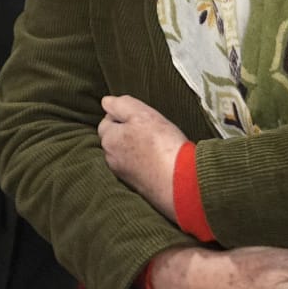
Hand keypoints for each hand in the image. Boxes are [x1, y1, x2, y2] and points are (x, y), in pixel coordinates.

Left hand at [99, 95, 187, 219]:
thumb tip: (106, 101)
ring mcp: (124, 175)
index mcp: (109, 140)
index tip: (141, 116)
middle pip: (116, 139)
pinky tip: (161, 161)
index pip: (106, 121)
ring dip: (138, 148)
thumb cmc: (161, 145)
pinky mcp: (138, 187)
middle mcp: (111, 160)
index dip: (124, 114)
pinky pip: (139, 168)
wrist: (181, 183)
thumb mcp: (141, 113)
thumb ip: (121, 104)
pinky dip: (147, 163)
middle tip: (151, 129)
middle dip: (129, 132)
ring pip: (127, 154)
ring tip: (158, 146)